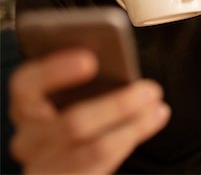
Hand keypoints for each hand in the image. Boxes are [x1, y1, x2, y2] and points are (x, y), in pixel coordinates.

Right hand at [9, 49, 169, 174]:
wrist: (55, 157)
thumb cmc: (66, 107)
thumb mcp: (63, 90)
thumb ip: (80, 72)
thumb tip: (113, 55)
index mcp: (24, 103)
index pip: (27, 84)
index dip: (56, 70)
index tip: (90, 59)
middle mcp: (27, 137)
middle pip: (72, 123)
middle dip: (118, 105)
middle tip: (150, 89)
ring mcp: (43, 167)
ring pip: (94, 150)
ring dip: (133, 127)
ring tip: (157, 108)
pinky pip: (101, 167)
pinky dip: (128, 142)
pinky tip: (147, 124)